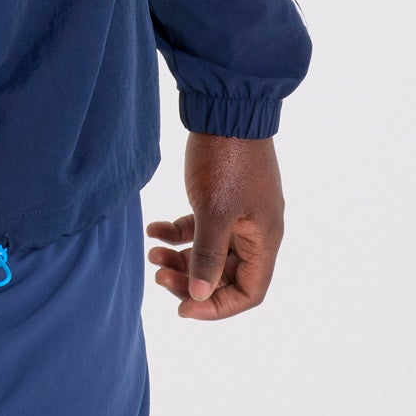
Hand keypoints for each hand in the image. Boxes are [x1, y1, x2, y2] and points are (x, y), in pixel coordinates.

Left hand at [146, 133, 284, 320]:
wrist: (225, 108)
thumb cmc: (227, 159)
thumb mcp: (213, 211)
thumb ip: (206, 256)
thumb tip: (199, 296)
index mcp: (264, 240)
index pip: (248, 292)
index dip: (217, 307)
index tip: (182, 308)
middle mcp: (255, 231)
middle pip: (226, 274)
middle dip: (191, 281)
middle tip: (158, 276)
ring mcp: (239, 214)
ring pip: (209, 251)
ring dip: (181, 257)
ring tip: (151, 254)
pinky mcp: (222, 197)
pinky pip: (200, 226)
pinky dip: (177, 231)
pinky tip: (153, 230)